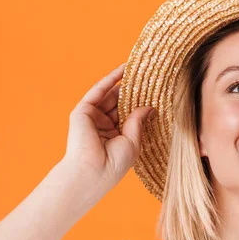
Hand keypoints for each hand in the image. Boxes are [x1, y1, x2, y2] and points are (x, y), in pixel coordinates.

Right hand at [61, 63, 155, 195]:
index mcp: (116, 135)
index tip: (155, 90)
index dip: (141, 102)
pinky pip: (98, 91)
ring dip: (123, 81)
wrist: (93, 172)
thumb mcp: (133, 140)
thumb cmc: (114, 163)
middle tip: (150, 74)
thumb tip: (150, 107)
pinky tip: (123, 69)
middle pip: (120, 102)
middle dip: (134, 89)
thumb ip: (138, 121)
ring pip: (110, 94)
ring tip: (140, 67)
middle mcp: (104, 125)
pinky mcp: (82, 112)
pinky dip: (110, 79)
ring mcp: (93, 117)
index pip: (129, 114)